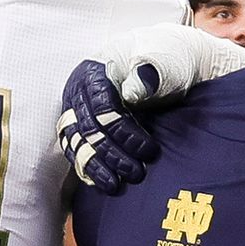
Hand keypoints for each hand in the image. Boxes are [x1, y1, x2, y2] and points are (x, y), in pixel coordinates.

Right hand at [58, 23, 244, 196]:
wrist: (167, 63)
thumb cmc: (166, 59)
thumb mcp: (163, 60)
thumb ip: (149, 73)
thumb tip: (131, 94)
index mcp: (95, 71)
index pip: (102, 106)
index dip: (123, 130)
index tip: (149, 149)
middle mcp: (80, 92)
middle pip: (89, 128)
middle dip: (112, 154)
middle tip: (137, 173)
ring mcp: (78, 110)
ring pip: (78, 142)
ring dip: (97, 166)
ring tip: (116, 186)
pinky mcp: (82, 127)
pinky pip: (77, 150)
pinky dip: (89, 168)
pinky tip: (104, 184)